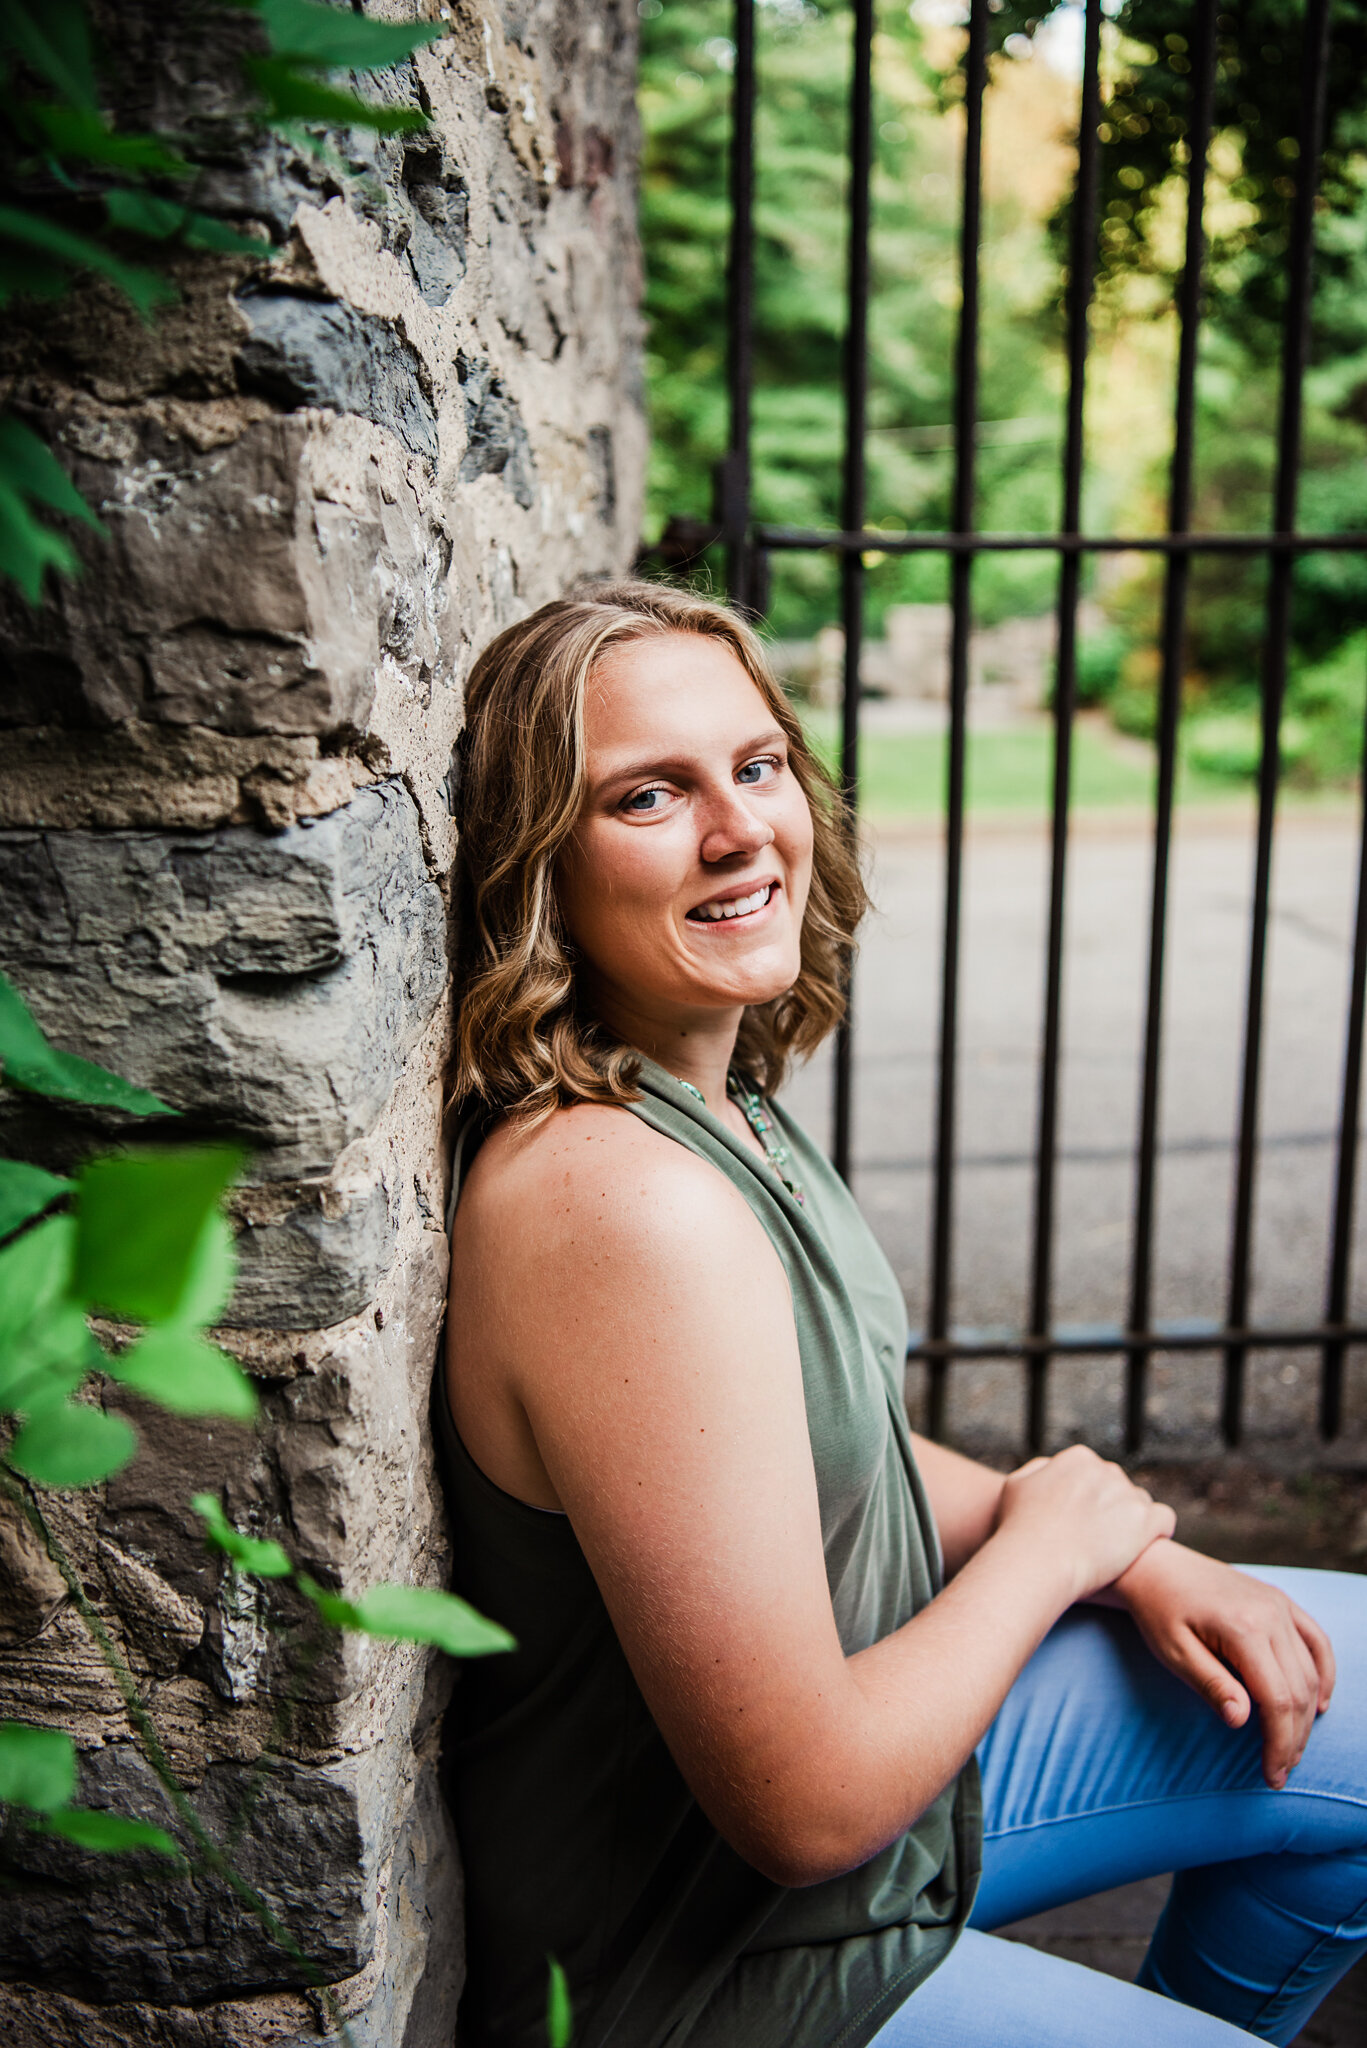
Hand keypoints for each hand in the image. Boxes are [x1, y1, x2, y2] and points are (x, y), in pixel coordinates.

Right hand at [993, 1444, 1175, 1604]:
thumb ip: (1039, 1470)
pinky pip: (1165, 1519)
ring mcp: (1127, 1494)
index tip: (1083, 1521)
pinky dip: (1159, 1531)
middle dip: (1112, 1508)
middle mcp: (1105, 1470)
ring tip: (1117, 1548)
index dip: (1090, 1499)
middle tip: (1098, 1538)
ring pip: (1141, 1503)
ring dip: (1132, 1521)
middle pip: (1119, 1486)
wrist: (1036, 1562)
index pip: (1096, 1473)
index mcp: (1078, 1458)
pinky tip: (1146, 1546)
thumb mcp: (1016, 1485)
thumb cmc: (1020, 1530)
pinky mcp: (1145, 1520)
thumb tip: (1051, 1467)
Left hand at [1115, 1542, 1335, 1788]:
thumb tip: (1241, 1721)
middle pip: (1298, 1690)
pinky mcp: (1280, 1601)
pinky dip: (1323, 1674)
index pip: (1277, 1700)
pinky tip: (1319, 1704)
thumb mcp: (1173, 1652)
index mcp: (1243, 1628)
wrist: (1154, 1565)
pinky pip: (1316, 1641)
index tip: (1271, 1775)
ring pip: (1310, 1670)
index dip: (1278, 1743)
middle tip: (1279, 1771)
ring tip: (1292, 1748)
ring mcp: (1279, 1605)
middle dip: (1293, 1738)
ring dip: (1307, 1715)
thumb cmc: (1158, 1610)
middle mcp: (1270, 1614)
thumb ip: (1210, 1685)